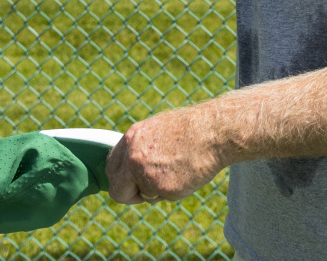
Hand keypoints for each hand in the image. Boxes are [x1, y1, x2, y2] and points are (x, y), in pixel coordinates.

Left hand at [105, 106, 225, 203]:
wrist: (214, 131)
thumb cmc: (192, 129)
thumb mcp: (159, 130)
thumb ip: (141, 148)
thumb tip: (133, 167)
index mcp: (131, 138)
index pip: (112, 167)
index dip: (121, 178)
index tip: (131, 182)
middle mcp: (133, 157)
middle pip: (117, 189)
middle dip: (129, 194)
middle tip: (144, 192)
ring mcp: (145, 174)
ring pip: (144, 195)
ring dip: (158, 190)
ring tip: (180, 170)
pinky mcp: (162, 189)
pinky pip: (163, 198)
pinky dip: (174, 191)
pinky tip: (187, 174)